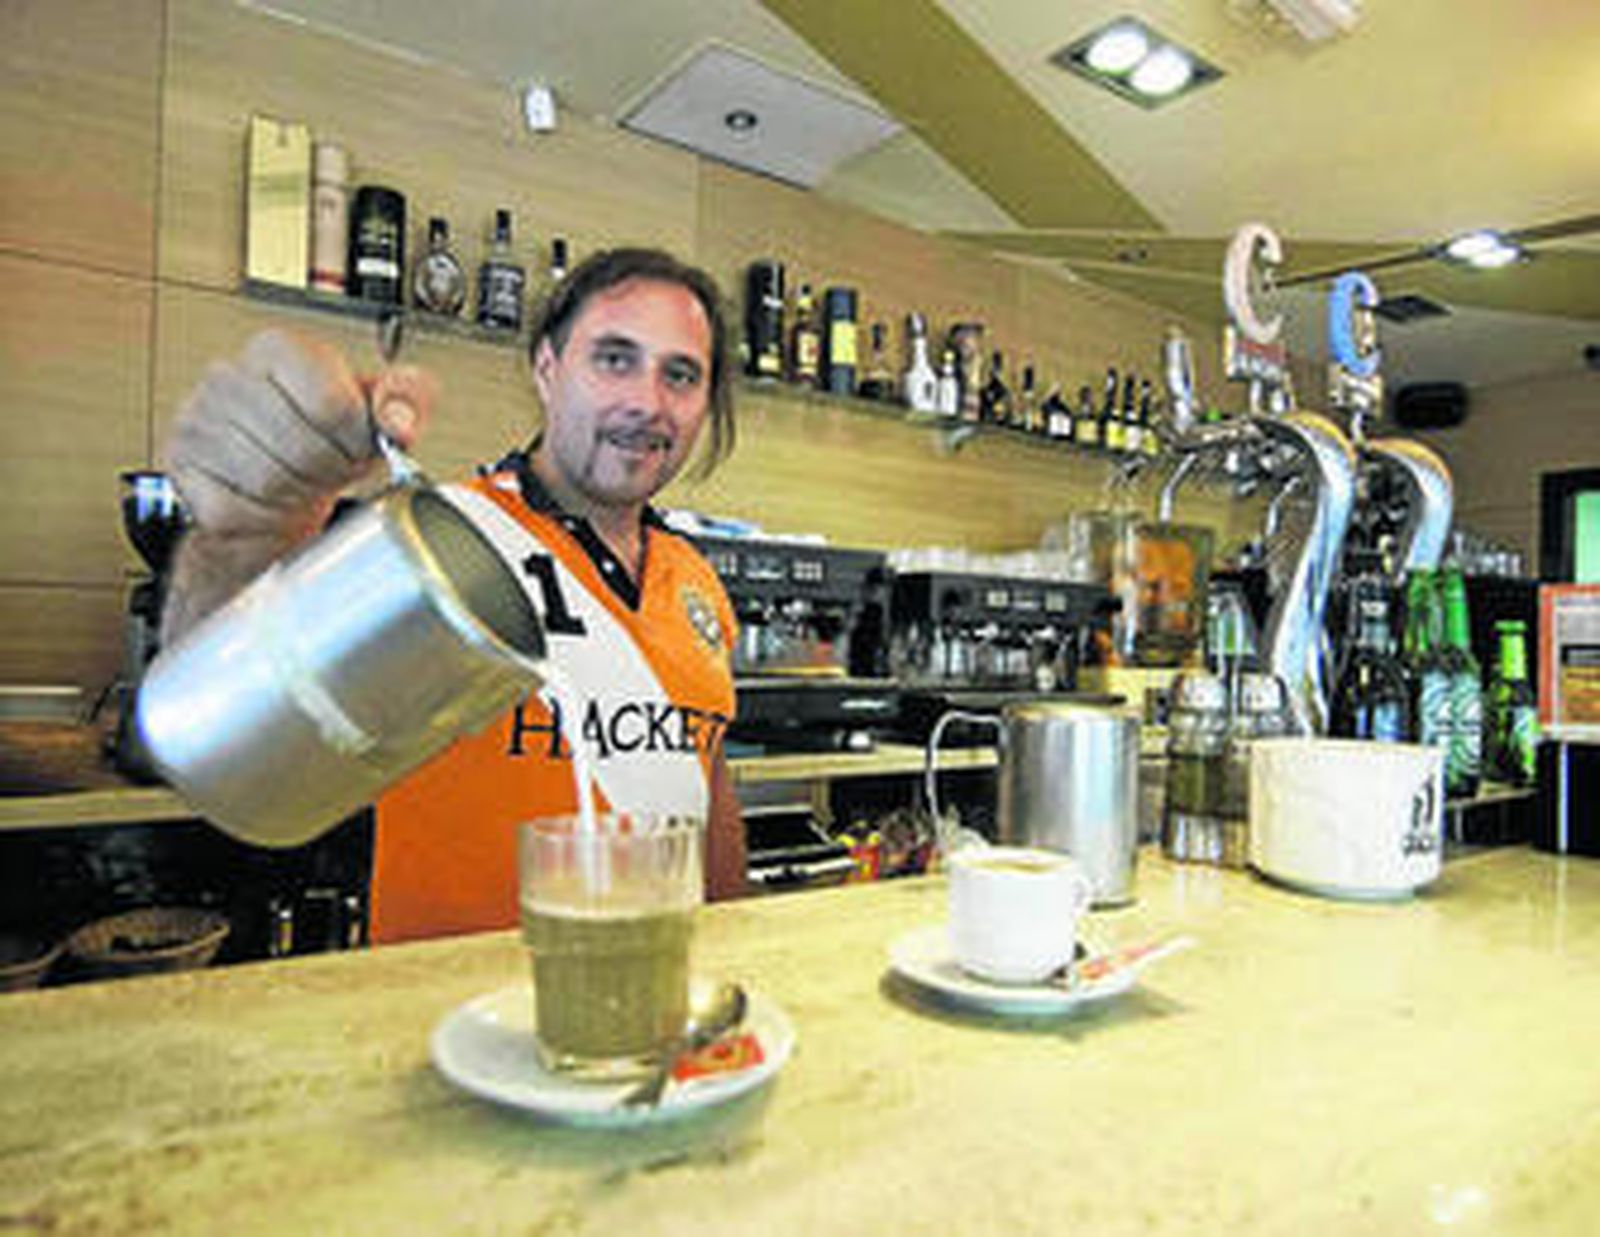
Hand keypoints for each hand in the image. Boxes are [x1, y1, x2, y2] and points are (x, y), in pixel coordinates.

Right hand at [163, 328, 436, 537]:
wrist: (270, 488)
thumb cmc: (324, 444)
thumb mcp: (377, 412)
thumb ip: (408, 400)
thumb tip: (400, 421)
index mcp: (278, 349)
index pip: (333, 404)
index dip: (357, 439)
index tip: (357, 445)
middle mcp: (228, 377)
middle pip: (303, 447)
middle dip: (330, 471)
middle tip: (331, 471)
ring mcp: (196, 421)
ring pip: (268, 480)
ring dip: (297, 496)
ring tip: (302, 483)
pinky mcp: (180, 469)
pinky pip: (235, 508)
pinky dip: (263, 518)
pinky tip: (269, 501)